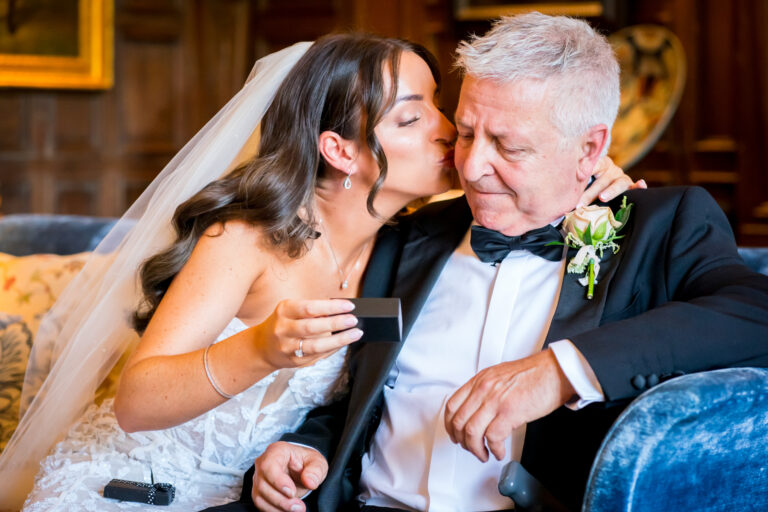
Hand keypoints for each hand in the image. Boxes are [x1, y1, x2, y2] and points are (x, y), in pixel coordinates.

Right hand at [251, 441, 327, 511]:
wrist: (301, 469)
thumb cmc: (306, 462)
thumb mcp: (317, 462)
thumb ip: (315, 470)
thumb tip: (310, 482)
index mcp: (277, 451)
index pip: (268, 466)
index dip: (278, 481)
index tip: (292, 492)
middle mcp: (263, 463)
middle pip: (263, 484)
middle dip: (281, 500)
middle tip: (299, 506)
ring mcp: (259, 478)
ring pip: (259, 497)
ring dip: (278, 508)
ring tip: (296, 509)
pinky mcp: (259, 491)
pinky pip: (261, 505)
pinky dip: (274, 511)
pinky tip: (287, 511)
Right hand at [255, 299, 362, 369]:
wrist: (263, 347)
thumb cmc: (284, 324)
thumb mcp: (292, 310)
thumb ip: (313, 310)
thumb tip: (341, 310)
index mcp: (284, 311)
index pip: (309, 307)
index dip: (330, 307)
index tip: (348, 305)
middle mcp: (283, 329)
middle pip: (312, 327)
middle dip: (336, 323)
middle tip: (353, 320)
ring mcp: (288, 347)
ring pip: (316, 345)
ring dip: (339, 340)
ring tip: (355, 333)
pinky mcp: (294, 361)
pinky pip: (317, 355)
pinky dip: (333, 348)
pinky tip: (344, 342)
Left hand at [444, 349, 575, 461]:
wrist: (555, 371)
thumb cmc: (534, 374)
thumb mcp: (500, 375)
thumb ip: (486, 390)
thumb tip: (477, 410)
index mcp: (480, 380)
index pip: (452, 405)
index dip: (450, 425)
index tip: (455, 435)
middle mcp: (484, 389)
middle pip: (459, 422)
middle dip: (462, 441)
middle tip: (470, 448)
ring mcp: (495, 400)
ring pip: (472, 432)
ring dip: (476, 449)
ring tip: (484, 454)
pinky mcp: (510, 412)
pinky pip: (492, 437)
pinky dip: (494, 449)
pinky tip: (499, 451)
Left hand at [579, 156, 646, 205]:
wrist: (605, 180)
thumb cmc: (590, 182)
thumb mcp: (584, 179)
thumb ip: (577, 181)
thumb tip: (559, 195)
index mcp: (599, 164)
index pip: (592, 166)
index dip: (585, 172)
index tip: (576, 178)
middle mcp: (611, 170)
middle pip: (601, 180)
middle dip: (590, 193)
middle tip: (579, 204)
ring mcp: (622, 178)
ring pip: (618, 183)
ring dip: (610, 191)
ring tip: (602, 197)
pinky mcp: (630, 186)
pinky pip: (636, 187)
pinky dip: (639, 186)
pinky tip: (641, 185)